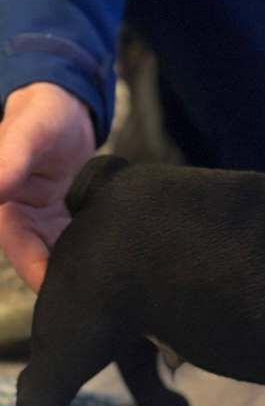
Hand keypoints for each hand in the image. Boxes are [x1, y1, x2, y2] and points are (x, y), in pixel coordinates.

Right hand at [0, 83, 94, 290]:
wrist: (65, 111)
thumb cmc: (41, 114)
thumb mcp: (28, 131)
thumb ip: (10, 159)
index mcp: (5, 207)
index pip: (18, 247)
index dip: (36, 269)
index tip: (57, 289)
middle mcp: (22, 218)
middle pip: (41, 259)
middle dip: (63, 277)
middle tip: (95, 294)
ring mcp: (46, 221)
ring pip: (61, 254)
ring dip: (79, 267)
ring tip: (107, 283)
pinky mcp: (67, 219)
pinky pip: (78, 240)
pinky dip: (92, 251)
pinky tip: (113, 260)